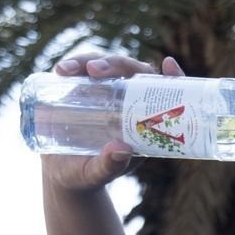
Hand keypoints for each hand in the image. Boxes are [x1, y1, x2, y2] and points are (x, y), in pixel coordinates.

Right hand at [41, 53, 185, 191]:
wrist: (61, 173)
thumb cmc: (85, 174)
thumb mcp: (97, 173)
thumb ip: (109, 166)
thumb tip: (121, 151)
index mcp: (142, 120)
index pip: (164, 93)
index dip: (173, 77)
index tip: (169, 64)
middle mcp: (126, 100)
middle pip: (131, 70)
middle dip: (115, 64)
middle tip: (95, 70)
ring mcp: (102, 91)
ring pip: (104, 65)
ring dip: (89, 60)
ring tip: (67, 71)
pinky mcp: (81, 88)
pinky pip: (80, 69)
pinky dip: (72, 65)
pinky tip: (61, 70)